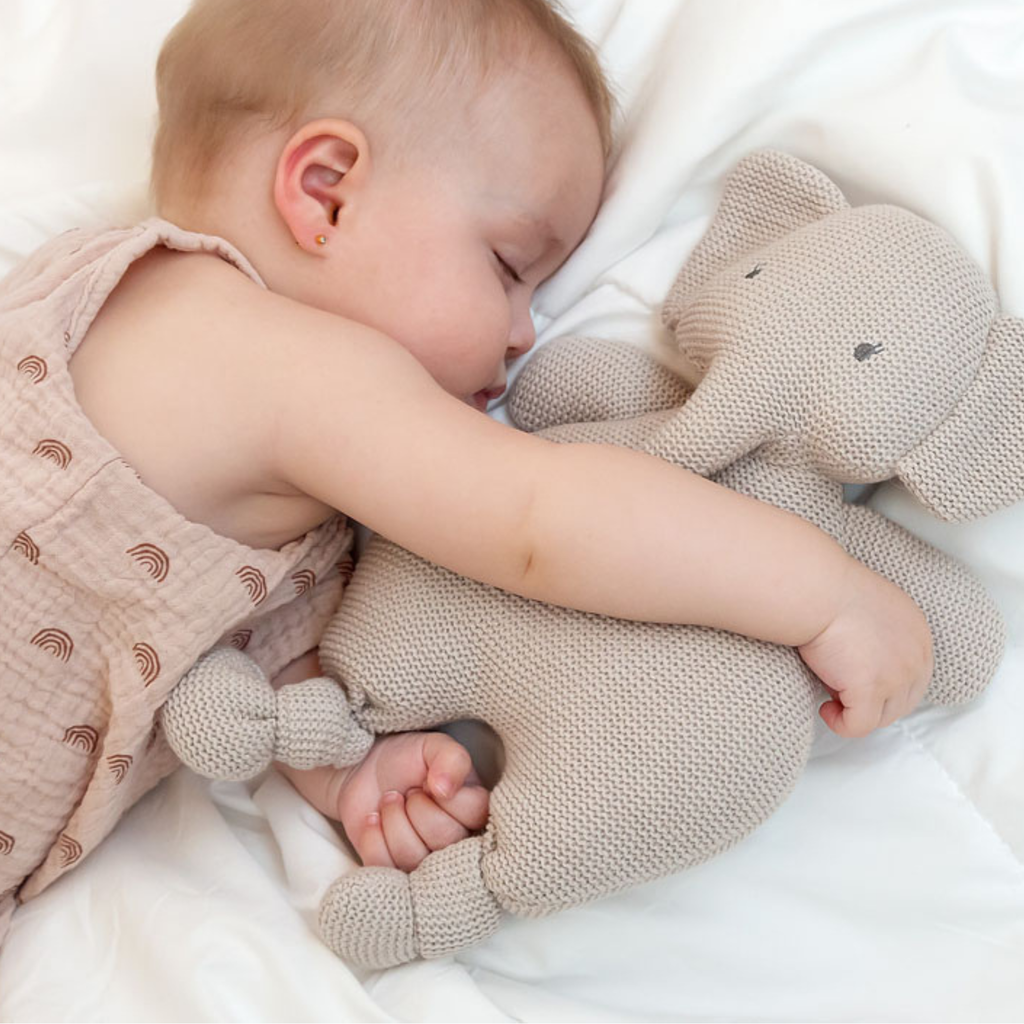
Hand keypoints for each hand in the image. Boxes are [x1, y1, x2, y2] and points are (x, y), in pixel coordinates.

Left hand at [280, 732, 488, 871]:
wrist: (364, 770)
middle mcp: (457, 841)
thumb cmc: (406, 759)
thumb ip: (451, 758)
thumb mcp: (432, 747)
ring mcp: (425, 863)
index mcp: (474, 810)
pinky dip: (372, 839)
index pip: (474, 813)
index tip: (429, 781)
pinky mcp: (393, 873)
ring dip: (392, 820)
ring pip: (413, 858)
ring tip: (390, 801)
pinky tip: (373, 820)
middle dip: (415, 807)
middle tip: (408, 792)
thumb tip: (445, 788)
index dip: (445, 794)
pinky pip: (385, 869)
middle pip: (444, 839)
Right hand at [798, 561, 933, 737]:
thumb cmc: (828, 592)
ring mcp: (896, 676)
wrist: (815, 591)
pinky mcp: (871, 690)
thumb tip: (861, 662)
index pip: (913, 678)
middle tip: (840, 690)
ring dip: (856, 712)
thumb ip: (880, 635)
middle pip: (901, 702)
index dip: (885, 686)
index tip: (856, 681)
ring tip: (831, 697)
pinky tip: (824, 709)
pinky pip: (858, 726)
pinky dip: (840, 723)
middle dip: (871, 703)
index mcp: (917, 634)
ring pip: (881, 717)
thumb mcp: (870, 608)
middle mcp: (916, 657)